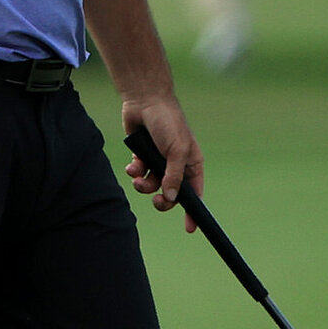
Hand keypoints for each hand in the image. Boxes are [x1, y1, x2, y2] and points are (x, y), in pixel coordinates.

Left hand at [123, 97, 201, 233]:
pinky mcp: (142, 156)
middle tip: (156, 200)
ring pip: (151, 186)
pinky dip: (134, 172)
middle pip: (171, 194)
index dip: (193, 211)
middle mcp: (176, 164)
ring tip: (138, 178)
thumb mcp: (176, 151)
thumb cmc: (167, 122)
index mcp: (192, 163)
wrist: (144, 101)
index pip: (195, 193)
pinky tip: (132, 164)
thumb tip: (172, 199)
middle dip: (162, 200)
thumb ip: (174, 177)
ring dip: (144, 186)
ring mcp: (158, 161)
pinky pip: (138, 174)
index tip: (190, 228)